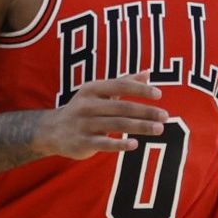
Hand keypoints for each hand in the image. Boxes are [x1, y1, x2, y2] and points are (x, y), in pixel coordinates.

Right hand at [33, 71, 167, 159]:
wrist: (52, 130)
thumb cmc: (84, 108)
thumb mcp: (99, 92)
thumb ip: (124, 82)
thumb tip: (148, 73)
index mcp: (93, 89)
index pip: (120, 85)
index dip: (140, 89)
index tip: (159, 95)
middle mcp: (88, 105)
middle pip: (122, 107)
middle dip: (145, 112)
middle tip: (165, 116)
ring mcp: (84, 124)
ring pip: (117, 125)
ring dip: (140, 127)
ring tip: (159, 129)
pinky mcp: (82, 142)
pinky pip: (104, 144)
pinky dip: (119, 144)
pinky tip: (135, 144)